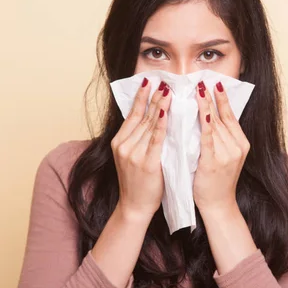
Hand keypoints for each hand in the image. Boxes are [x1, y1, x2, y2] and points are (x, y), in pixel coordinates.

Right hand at [110, 78, 171, 220]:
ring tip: (168, 90)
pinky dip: (162, 124)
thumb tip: (152, 118)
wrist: (134, 206)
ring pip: (150, 124)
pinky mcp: (146, 163)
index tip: (148, 81)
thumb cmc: (138, 182)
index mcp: (120, 141)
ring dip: (160, 105)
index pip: (133, 114)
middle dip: (154, 96)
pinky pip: (156, 139)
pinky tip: (167, 112)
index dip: (142, 96)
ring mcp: (134, 153)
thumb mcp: (132, 156)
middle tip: (163, 80)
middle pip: (142, 116)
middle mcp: (124, 145)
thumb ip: (138, 139)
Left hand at [193, 80, 249, 213]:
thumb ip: (220, 139)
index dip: (222, 99)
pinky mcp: (214, 160)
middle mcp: (237, 146)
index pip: (230, 115)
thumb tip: (209, 117)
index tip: (215, 83)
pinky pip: (208, 136)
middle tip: (203, 79)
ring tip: (197, 88)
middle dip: (211, 97)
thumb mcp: (224, 157)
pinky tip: (202, 108)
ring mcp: (227, 153)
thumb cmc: (216, 182)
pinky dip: (205, 121)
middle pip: (222, 116)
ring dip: (205, 104)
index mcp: (241, 144)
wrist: (218, 205)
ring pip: (215, 123)